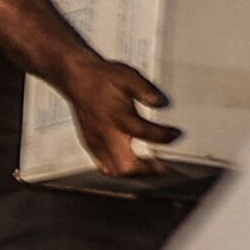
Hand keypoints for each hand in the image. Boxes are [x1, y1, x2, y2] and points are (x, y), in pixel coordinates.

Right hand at [58, 56, 180, 175]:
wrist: (76, 77)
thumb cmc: (100, 78)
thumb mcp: (127, 76)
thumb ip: (145, 90)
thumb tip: (160, 102)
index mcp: (117, 116)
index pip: (144, 133)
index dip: (164, 137)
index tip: (174, 134)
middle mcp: (105, 133)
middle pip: (126, 165)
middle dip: (147, 169)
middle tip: (163, 167)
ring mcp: (95, 141)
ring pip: (114, 169)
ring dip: (134, 172)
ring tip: (148, 168)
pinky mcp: (89, 143)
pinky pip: (103, 165)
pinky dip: (118, 169)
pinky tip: (127, 164)